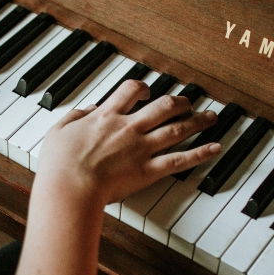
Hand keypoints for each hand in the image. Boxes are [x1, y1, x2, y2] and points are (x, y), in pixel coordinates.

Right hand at [36, 79, 220, 206]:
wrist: (69, 186)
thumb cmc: (59, 163)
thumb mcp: (58, 131)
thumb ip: (76, 117)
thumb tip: (88, 109)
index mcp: (106, 116)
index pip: (130, 91)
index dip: (141, 88)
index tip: (146, 92)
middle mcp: (129, 128)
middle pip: (162, 106)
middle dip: (178, 102)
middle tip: (187, 102)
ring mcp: (141, 148)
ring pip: (176, 129)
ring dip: (197, 121)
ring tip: (210, 116)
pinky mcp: (148, 170)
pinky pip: (180, 160)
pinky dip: (200, 153)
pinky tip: (215, 148)